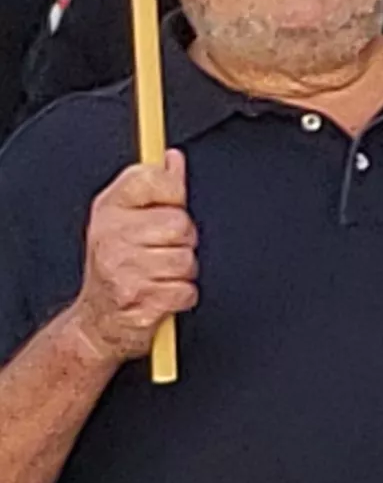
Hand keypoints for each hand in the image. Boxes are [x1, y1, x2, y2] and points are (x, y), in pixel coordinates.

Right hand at [67, 153, 193, 360]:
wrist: (96, 323)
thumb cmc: (117, 267)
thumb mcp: (126, 222)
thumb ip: (156, 189)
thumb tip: (172, 159)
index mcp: (109, 210)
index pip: (153, 178)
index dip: (173, 192)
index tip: (168, 205)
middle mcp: (110, 236)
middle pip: (181, 223)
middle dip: (183, 241)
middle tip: (161, 252)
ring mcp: (122, 269)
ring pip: (187, 260)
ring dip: (182, 272)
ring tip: (158, 275)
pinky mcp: (138, 301)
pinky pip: (186, 291)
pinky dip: (181, 297)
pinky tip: (160, 295)